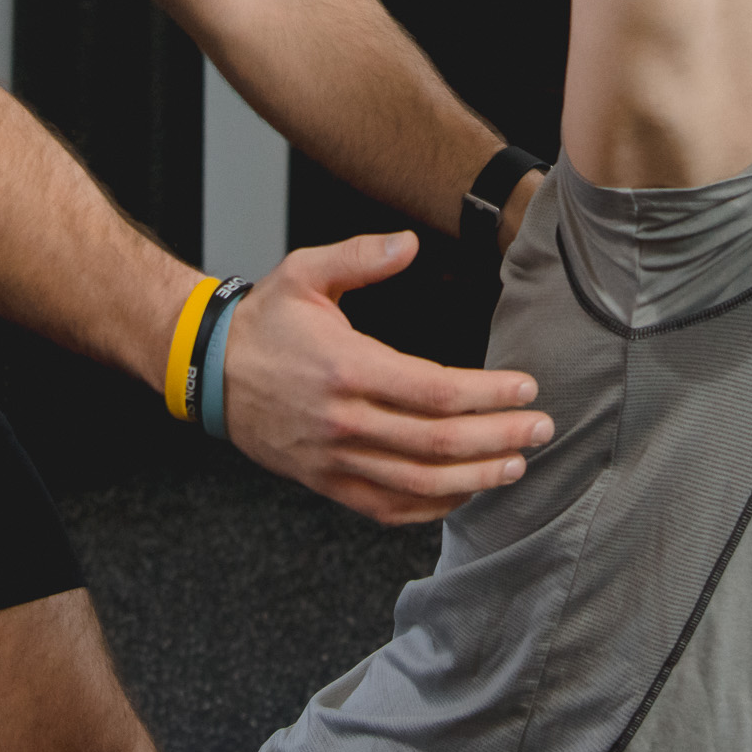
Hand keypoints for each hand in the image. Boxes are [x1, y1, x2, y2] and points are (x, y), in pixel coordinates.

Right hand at [215, 231, 555, 525]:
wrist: (210, 370)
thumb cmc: (265, 320)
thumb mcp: (305, 272)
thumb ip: (361, 255)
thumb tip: (410, 243)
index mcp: (347, 368)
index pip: (436, 392)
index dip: (489, 395)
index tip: (526, 389)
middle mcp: (344, 421)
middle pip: (439, 443)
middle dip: (499, 438)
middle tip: (541, 430)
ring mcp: (334, 459)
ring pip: (419, 484)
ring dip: (476, 479)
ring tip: (517, 466)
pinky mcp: (326, 483)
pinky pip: (387, 508)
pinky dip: (431, 508)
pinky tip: (463, 493)